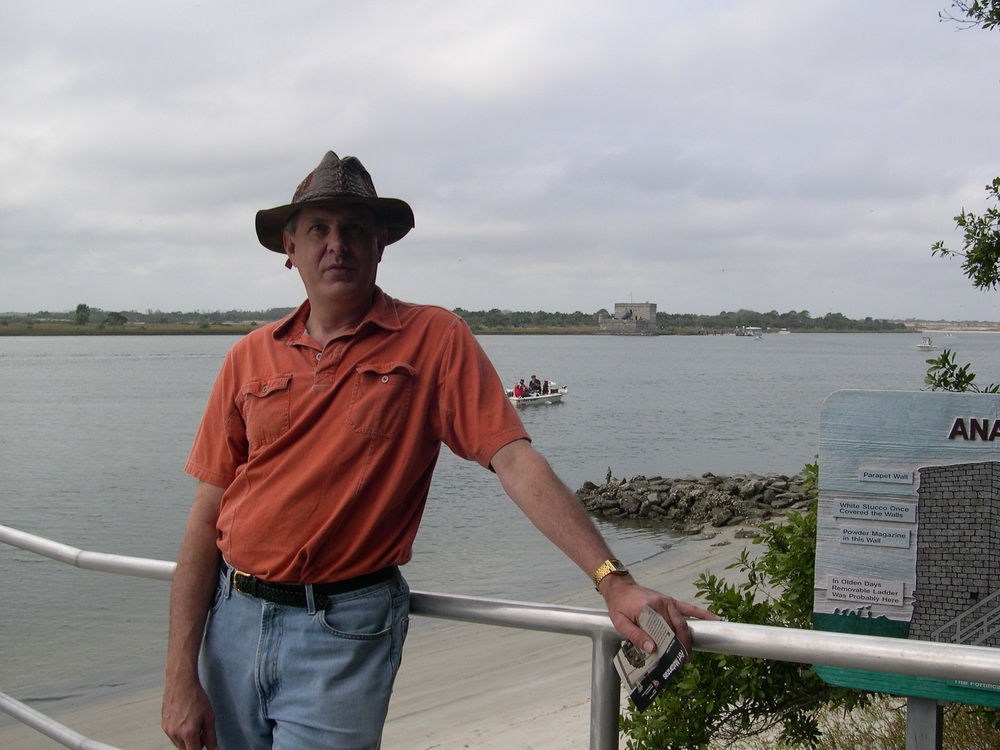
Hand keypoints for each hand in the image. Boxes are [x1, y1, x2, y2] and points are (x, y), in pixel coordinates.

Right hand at [161, 678, 217, 749]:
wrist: (181, 682)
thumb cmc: (195, 696)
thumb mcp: (209, 716)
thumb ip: (211, 736)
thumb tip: (213, 748)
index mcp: (188, 733)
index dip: (200, 748)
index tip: (204, 743)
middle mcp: (175, 733)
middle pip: (185, 749)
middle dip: (195, 744)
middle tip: (202, 731)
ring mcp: (167, 729)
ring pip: (178, 743)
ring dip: (186, 739)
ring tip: (194, 723)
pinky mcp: (163, 725)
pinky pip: (172, 735)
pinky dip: (179, 733)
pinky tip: (185, 720)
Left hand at [600, 575, 718, 655]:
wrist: (620, 587)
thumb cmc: (619, 605)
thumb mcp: (620, 622)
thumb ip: (635, 635)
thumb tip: (652, 649)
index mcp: (649, 610)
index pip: (664, 633)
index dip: (671, 648)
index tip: (675, 660)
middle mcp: (661, 604)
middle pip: (677, 628)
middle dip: (683, 645)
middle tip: (685, 660)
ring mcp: (668, 601)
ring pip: (683, 622)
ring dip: (688, 637)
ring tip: (690, 652)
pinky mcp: (670, 600)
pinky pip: (689, 608)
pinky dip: (702, 614)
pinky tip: (715, 618)